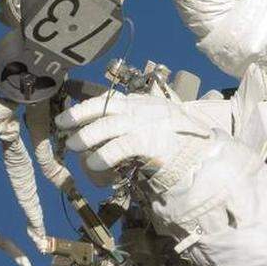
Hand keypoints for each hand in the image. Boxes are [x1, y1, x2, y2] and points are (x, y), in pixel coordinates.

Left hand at [54, 92, 212, 190]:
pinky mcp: (151, 142)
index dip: (83, 108)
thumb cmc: (177, 142)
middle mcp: (141, 109)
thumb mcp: (154, 124)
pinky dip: (104, 155)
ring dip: (87, 137)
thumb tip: (99, 133)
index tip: (65, 118)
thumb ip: (131, 125)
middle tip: (63, 128)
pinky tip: (95, 164)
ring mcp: (146, 123)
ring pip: (107, 127)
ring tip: (73, 146)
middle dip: (79, 116)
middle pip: (103, 108)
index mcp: (141, 103)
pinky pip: (120, 147)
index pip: (107, 101)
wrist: (204, 154)